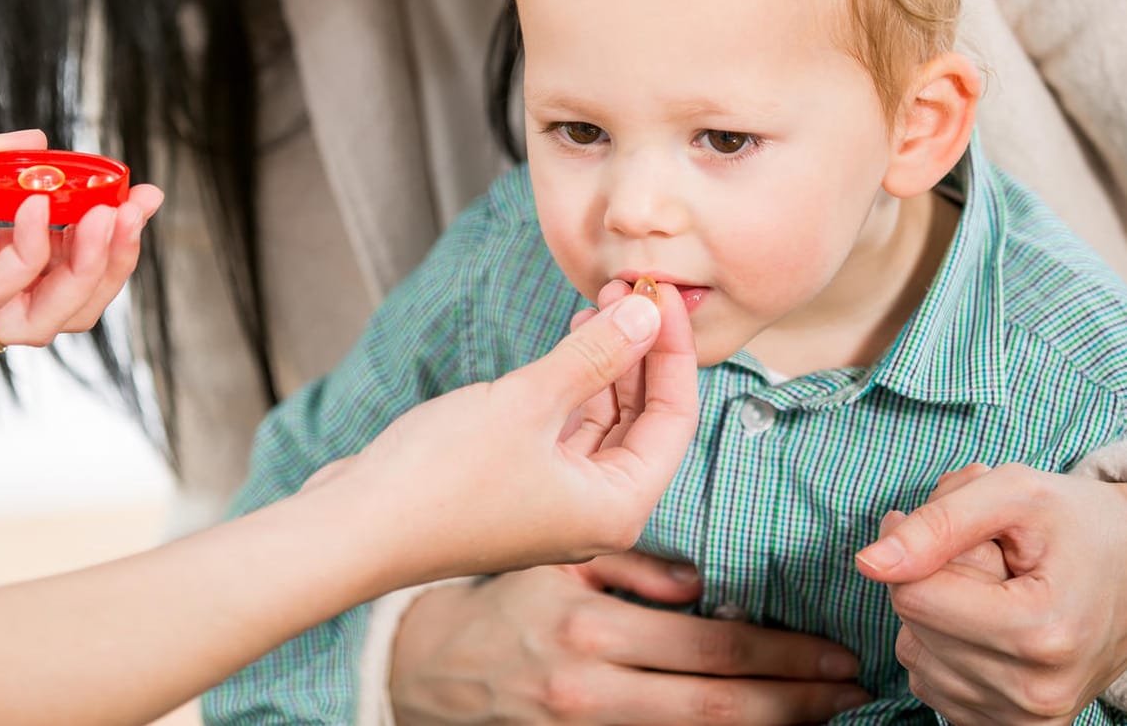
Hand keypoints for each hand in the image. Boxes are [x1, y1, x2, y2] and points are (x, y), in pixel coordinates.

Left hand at [0, 131, 162, 350]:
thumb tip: (41, 138)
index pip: (50, 257)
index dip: (100, 228)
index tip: (137, 186)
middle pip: (62, 295)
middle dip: (115, 254)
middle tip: (141, 203)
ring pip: (45, 314)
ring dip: (90, 266)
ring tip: (112, 212)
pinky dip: (29, 253)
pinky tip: (38, 203)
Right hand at [311, 285, 697, 586]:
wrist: (354, 529)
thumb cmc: (440, 479)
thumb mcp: (527, 402)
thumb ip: (595, 355)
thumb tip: (649, 313)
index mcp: (615, 508)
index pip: (673, 419)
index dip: (673, 350)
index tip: (662, 294)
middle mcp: (591, 514)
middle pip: (641, 423)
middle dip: (639, 353)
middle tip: (630, 290)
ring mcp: (550, 505)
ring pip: (599, 426)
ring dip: (603, 366)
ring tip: (599, 306)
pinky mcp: (513, 490)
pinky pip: (560, 433)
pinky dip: (568, 388)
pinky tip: (564, 346)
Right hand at [391, 557, 869, 724]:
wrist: (425, 667)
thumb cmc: (499, 603)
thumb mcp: (557, 566)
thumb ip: (632, 569)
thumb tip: (702, 584)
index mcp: (592, 630)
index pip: (713, 647)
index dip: (783, 654)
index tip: (835, 653)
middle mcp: (594, 690)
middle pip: (720, 708)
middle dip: (797, 701)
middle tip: (853, 690)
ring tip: (824, 716)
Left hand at [856, 461, 1126, 724]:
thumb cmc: (1075, 523)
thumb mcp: (1012, 491)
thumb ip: (935, 523)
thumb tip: (868, 563)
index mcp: (1041, 632)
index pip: (913, 595)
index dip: (925, 550)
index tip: (971, 536)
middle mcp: (1035, 692)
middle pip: (913, 625)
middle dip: (938, 581)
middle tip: (995, 564)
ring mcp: (1026, 718)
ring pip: (915, 655)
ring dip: (941, 615)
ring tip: (999, 594)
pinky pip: (930, 682)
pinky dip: (947, 648)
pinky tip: (992, 628)